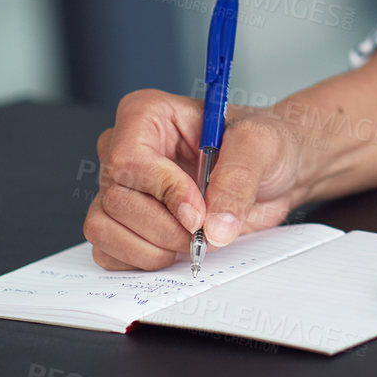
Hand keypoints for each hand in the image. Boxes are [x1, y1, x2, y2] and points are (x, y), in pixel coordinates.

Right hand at [83, 90, 306, 269]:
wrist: (272, 172)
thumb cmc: (262, 145)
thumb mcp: (260, 145)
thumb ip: (237, 180)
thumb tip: (214, 227)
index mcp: (147, 115)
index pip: (128, 160)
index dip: (163, 192)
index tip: (198, 212)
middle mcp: (125, 149)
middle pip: (116, 200)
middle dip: (164, 227)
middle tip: (204, 232)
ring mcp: (120, 189)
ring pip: (104, 229)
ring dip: (152, 248)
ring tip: (192, 240)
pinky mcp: (122, 223)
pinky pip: (108, 253)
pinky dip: (142, 261)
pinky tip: (174, 249)